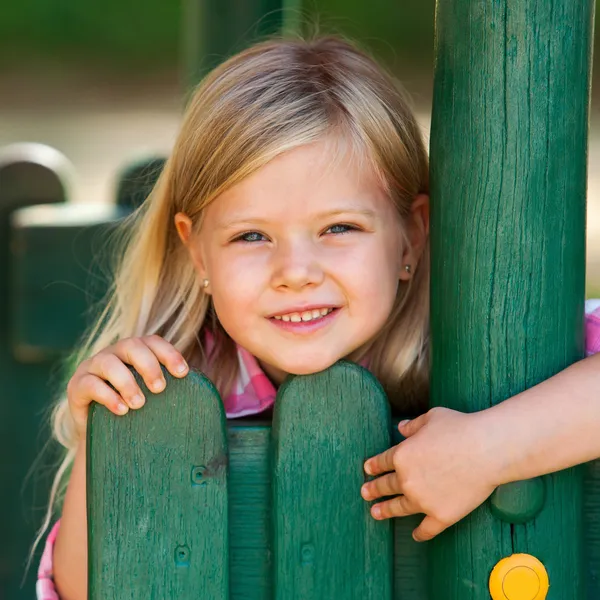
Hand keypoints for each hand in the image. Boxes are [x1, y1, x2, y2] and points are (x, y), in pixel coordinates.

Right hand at [66, 335, 188, 436]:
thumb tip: (205, 393)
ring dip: (127, 382)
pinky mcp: (76, 386)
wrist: (102, 434)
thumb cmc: (136, 410)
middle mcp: (113, 354)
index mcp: (135, 351)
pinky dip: (108, 396)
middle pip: (131, 346)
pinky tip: (122, 410)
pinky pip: (90, 384)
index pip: (153, 341)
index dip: (168, 353)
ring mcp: (92, 367)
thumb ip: (170, 388)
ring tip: (139, 404)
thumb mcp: (154, 397)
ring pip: (108, 363)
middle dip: (148, 365)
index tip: (183, 373)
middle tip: (160, 388)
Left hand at [361, 407, 500, 541]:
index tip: (367, 470)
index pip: (382, 462)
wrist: (486, 450)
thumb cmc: (460, 428)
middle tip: (365, 493)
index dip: (374, 466)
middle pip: (386, 485)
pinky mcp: (442, 515)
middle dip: (374, 489)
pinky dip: (420, 533)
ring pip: (399, 508)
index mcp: (401, 455)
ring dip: (386, 510)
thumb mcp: (431, 418)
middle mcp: (407, 480)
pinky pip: (427, 529)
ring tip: (376, 513)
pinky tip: (416, 535)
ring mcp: (423, 500)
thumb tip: (400, 427)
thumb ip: (412, 425)